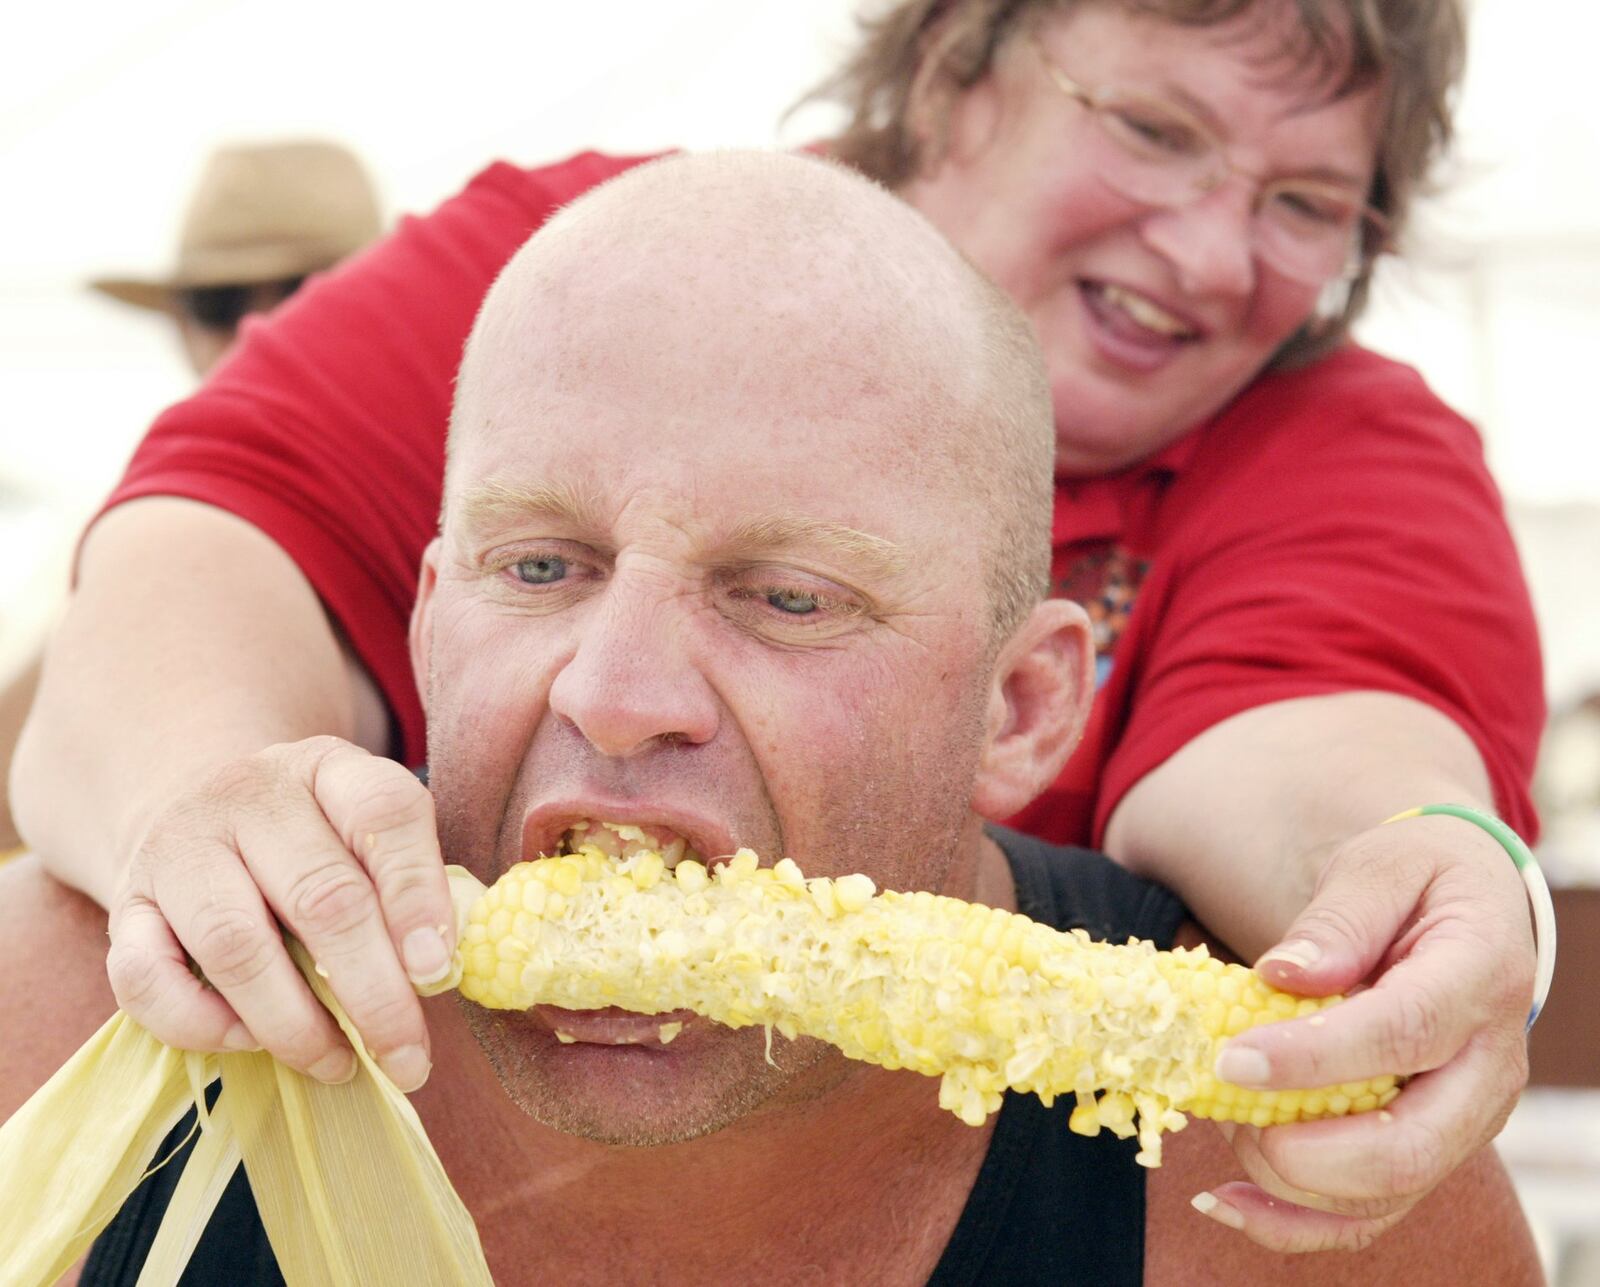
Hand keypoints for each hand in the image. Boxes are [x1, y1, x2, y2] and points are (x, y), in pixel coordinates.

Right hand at [105, 736, 454, 1090]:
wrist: (195, 810)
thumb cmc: (309, 840)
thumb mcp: (364, 834)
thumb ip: (406, 886)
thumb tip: (435, 973)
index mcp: (329, 768)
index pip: (383, 811)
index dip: (417, 894)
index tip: (436, 970)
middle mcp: (251, 797)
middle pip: (320, 895)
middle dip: (372, 991)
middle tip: (406, 1058)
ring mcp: (179, 848)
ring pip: (235, 944)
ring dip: (295, 1023)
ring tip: (339, 1064)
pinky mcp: (125, 906)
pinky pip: (146, 978)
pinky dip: (202, 1025)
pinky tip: (250, 1042)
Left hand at [1189, 813, 1533, 1250]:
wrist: (1464, 912)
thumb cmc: (1417, 881)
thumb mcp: (1382, 865)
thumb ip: (1339, 918)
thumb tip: (1286, 974)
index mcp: (1480, 979)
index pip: (1403, 1033)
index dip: (1313, 1056)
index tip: (1231, 1057)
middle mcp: (1487, 1068)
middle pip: (1406, 1148)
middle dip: (1300, 1147)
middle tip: (1222, 1097)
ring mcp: (1462, 1122)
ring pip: (1383, 1195)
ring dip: (1285, 1180)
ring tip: (1222, 1120)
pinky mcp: (1429, 1151)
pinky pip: (1367, 1214)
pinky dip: (1292, 1222)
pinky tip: (1225, 1200)